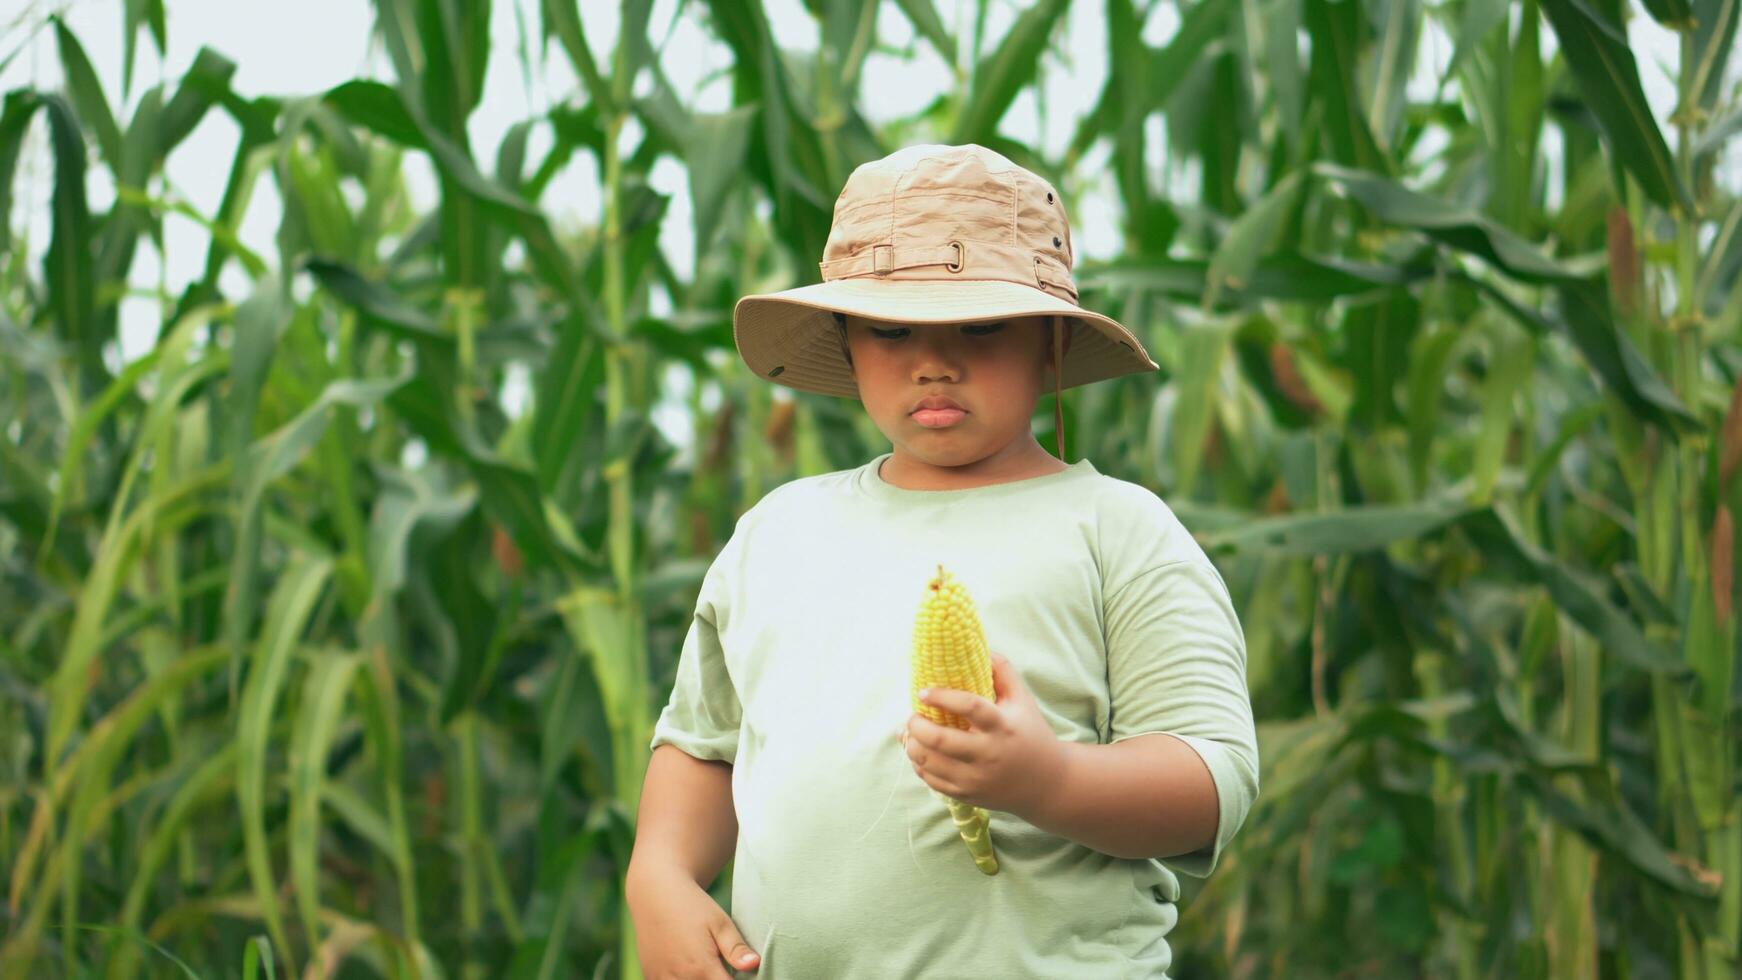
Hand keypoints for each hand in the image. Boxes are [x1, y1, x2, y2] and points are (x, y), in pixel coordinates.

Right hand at [626, 867, 760, 977]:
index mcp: (702, 968)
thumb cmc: (692, 906)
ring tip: (706, 965)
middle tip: (722, 965)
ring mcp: (661, 979)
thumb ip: (736, 949)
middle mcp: (680, 979)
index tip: (737, 972)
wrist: (655, 893)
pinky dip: (682, 979)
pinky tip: (687, 967)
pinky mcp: (650, 976)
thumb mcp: (720, 923)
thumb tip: (755, 964)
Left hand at [899, 650, 1065, 818]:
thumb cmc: (1030, 733)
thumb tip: (979, 647)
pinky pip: (932, 781)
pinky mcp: (968, 795)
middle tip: (911, 715)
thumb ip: (1002, 671)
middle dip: (916, 725)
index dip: (942, 696)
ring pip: (930, 763)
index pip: (969, 707)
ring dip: (912, 745)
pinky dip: (919, 765)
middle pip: (940, 740)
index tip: (923, 691)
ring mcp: (976, 778)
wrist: (1046, 783)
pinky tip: (920, 752)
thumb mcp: (1023, 700)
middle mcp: (988, 754)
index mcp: (1002, 726)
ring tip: (911, 732)